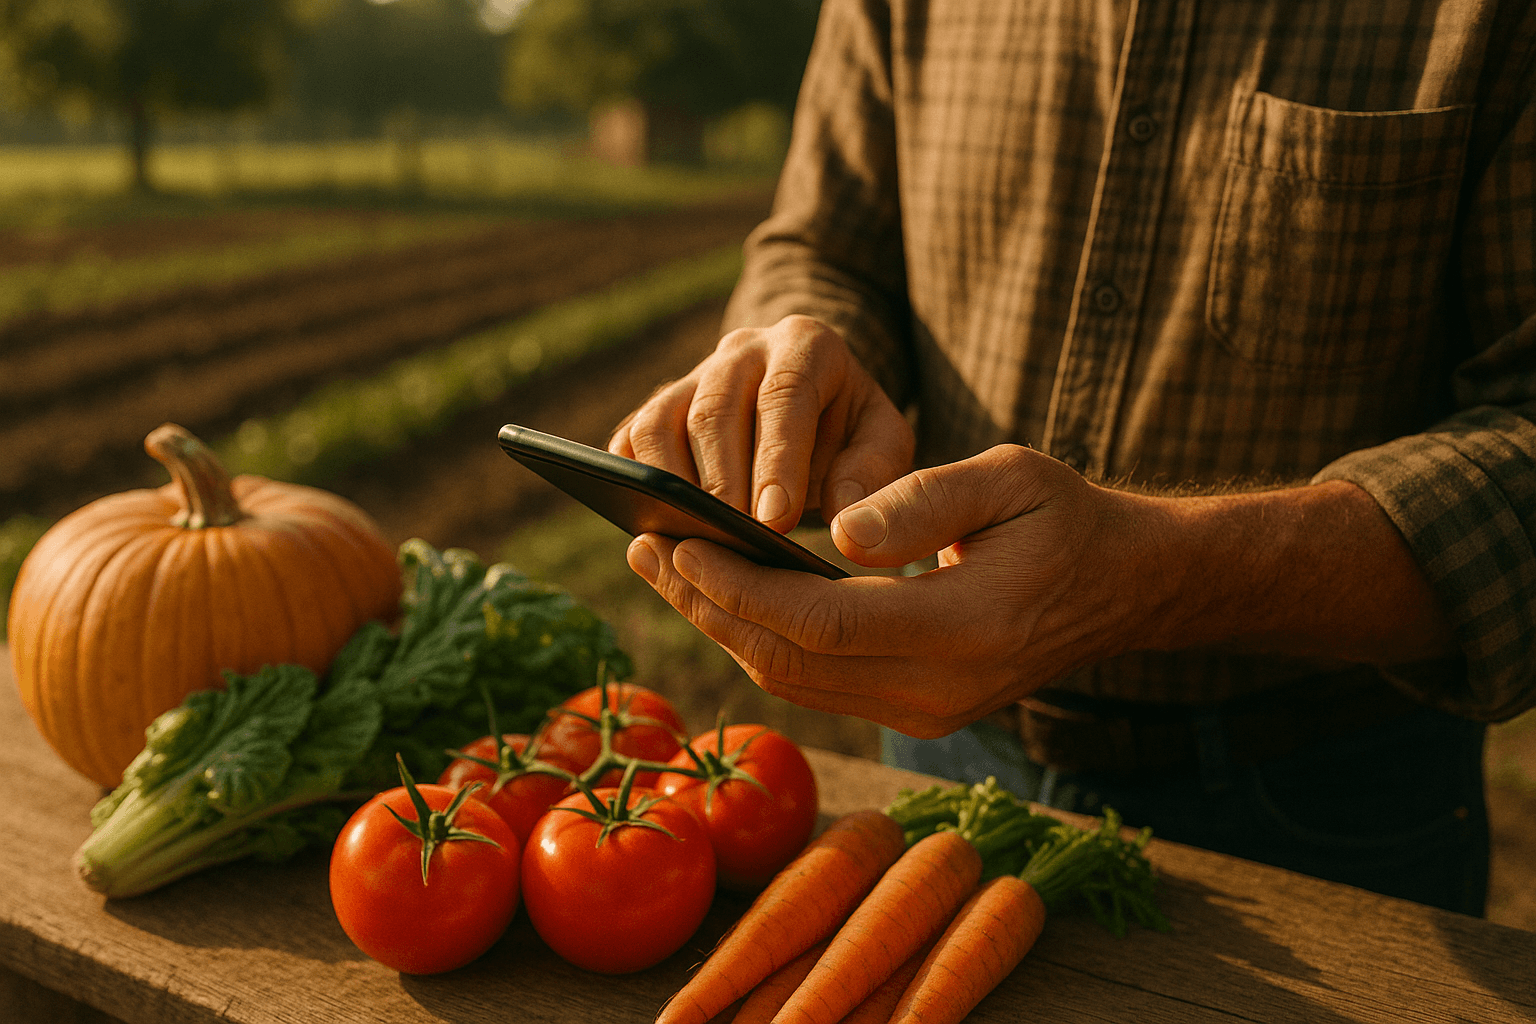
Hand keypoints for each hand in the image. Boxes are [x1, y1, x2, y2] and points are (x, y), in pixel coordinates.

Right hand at [609, 315, 913, 531]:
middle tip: (734, 544)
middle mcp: (742, 351)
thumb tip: (843, 520)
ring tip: (696, 542)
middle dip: (722, 484)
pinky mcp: (658, 408)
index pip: (785, 395)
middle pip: (714, 410)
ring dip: (672, 487)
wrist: (814, 407)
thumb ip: (873, 474)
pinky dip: (637, 485)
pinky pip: (629, 442)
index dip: (776, 460)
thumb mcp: (883, 443)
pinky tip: (659, 528)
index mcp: (805, 345)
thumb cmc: (850, 431)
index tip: (775, 522)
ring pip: (659, 423)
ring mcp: (692, 377)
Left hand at [624, 445, 1152, 737]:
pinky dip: (760, 640)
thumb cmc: (1062, 519)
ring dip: (721, 626)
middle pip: (788, 661)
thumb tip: (834, 530)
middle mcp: (938, 690)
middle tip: (643, 548)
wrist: (1119, 589)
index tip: (677, 541)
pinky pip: (815, 684)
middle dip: (706, 605)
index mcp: (965, 629)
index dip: (738, 585)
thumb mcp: (1011, 480)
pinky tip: (723, 596)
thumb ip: (922, 501)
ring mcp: (924, 711)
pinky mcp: (913, 711)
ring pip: (792, 681)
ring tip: (664, 568)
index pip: (818, 621)